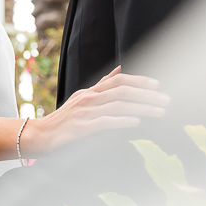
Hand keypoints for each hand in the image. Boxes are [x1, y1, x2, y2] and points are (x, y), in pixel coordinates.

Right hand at [20, 67, 167, 156]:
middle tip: (166, 100)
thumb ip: (103, 85)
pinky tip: (136, 123)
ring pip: (117, 105)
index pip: (118, 80)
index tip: (157, 85)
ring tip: (159, 112)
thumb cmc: (64, 120)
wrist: (40, 136)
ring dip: (141, 108)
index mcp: (90, 91)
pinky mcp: (80, 128)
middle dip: (146, 95)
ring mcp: (84, 112)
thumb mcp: (83, 98)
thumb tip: (121, 69)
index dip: (139, 81)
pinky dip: (121, 121)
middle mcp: (88, 98)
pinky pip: (104, 122)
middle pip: (122, 91)